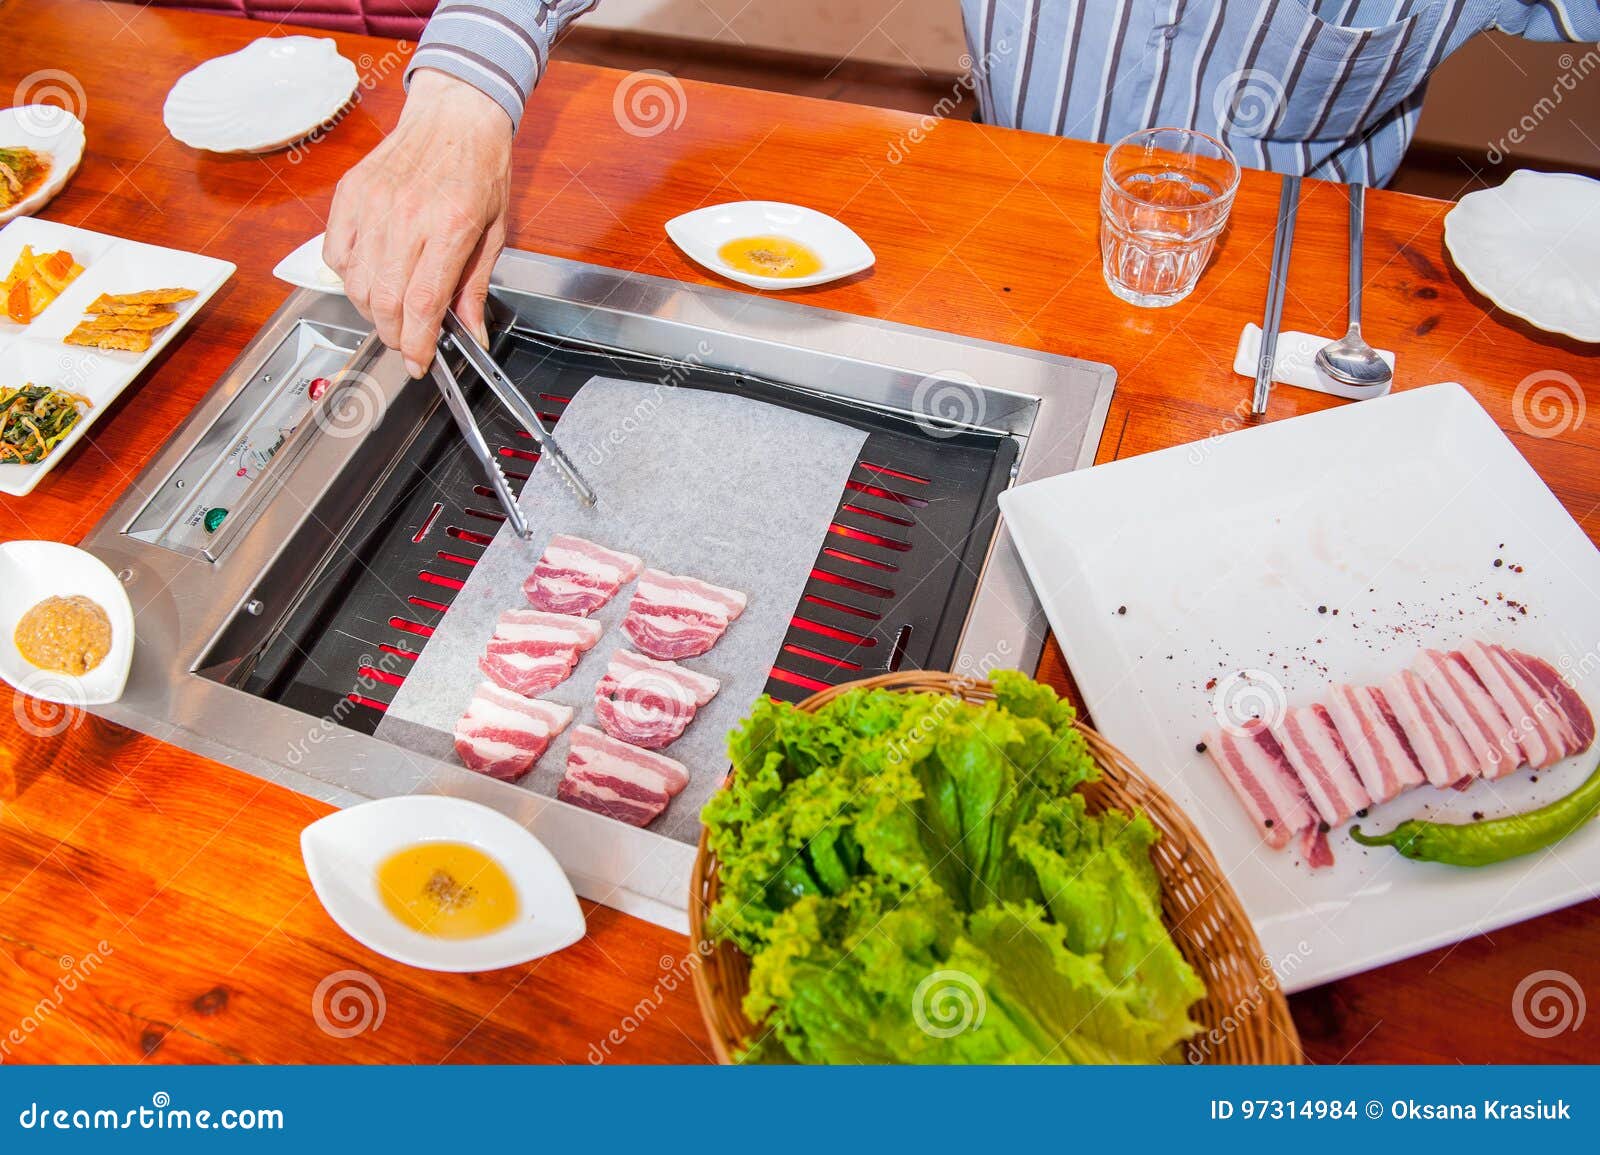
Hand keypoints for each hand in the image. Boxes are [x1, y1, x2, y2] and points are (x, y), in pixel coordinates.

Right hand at [324, 68, 512, 376]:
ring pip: (356, 283)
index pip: (423, 304)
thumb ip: (475, 287)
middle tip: (409, 341)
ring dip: (371, 311)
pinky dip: (348, 277)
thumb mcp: (494, 232)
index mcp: (449, 227)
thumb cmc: (480, 169)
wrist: (455, 115)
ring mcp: (373, 204)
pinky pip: (335, 254)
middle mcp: (406, 216)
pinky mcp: (350, 194)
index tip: (419, 364)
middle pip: (384, 301)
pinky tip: (370, 276)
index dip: (418, 344)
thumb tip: (471, 335)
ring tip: (392, 310)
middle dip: (396, 334)